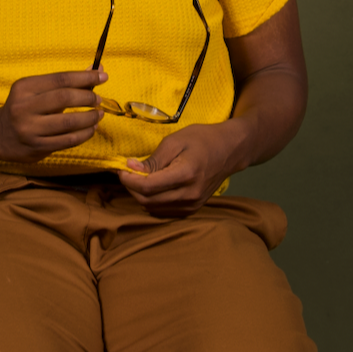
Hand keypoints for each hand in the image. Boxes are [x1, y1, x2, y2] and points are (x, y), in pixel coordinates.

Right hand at [0, 69, 107, 162]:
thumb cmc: (24, 107)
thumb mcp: (37, 90)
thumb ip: (65, 81)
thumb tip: (96, 69)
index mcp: (24, 88)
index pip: (60, 79)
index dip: (84, 77)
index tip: (103, 76)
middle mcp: (24, 107)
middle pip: (64, 98)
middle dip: (87, 97)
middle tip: (98, 99)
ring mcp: (30, 129)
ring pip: (68, 122)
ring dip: (89, 118)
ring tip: (98, 114)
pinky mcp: (36, 147)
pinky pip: (67, 140)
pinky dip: (84, 134)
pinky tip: (90, 129)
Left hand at [117, 121, 250, 217]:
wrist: (229, 151)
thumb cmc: (202, 140)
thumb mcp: (175, 141)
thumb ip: (153, 159)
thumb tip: (131, 169)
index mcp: (186, 174)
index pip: (148, 187)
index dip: (129, 180)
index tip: (122, 168)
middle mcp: (190, 194)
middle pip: (148, 201)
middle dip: (132, 188)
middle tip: (129, 173)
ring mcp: (192, 205)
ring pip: (154, 209)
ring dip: (141, 196)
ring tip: (140, 178)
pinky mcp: (193, 209)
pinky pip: (164, 212)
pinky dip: (153, 202)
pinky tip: (153, 188)